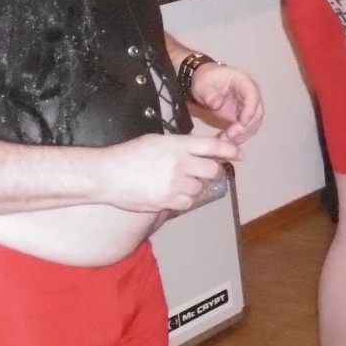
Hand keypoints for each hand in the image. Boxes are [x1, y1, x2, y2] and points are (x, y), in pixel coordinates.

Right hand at [97, 133, 239, 212]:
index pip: (212, 146)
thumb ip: (179, 146)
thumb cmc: (128, 155)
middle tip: (202, 172)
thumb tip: (199, 152)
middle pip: (212, 170)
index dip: (230, 149)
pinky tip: (170, 194)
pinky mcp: (167, 201)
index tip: (239, 154)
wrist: (107, 175)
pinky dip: (183, 200)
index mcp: (177, 145)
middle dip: (211, 171)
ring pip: (199, 188)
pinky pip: (187, 203)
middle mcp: (180, 163)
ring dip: (193, 186)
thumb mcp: (156, 141)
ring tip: (174, 182)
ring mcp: (174, 184)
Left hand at [190, 63, 264, 144]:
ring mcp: (248, 105)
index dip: (250, 109)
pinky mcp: (243, 116)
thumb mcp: (202, 85)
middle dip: (246, 127)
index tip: (242, 122)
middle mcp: (250, 93)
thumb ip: (209, 94)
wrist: (203, 83)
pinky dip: (239, 136)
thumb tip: (217, 104)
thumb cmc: (204, 80)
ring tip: (226, 140)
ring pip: (254, 123)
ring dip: (243, 134)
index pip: (253, 95)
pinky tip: (227, 141)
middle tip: (230, 136)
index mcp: (243, 81)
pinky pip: (247, 128)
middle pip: (257, 112)